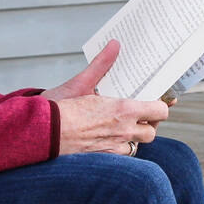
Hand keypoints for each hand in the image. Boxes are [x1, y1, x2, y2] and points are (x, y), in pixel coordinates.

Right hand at [47, 40, 171, 155]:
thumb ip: (101, 64)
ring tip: (123, 125)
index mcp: (124, 110)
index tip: (156, 101)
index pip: (160, 111)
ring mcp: (114, 147)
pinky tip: (110, 136)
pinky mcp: (102, 158)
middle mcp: (123, 131)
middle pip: (151, 131)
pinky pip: (121, 154)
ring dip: (134, 136)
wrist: (41, 132)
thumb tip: (115, 44)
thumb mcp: (81, 81)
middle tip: (139, 113)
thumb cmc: (59, 107)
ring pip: (137, 144)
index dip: (161, 106)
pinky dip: (120, 146)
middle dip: (148, 123)